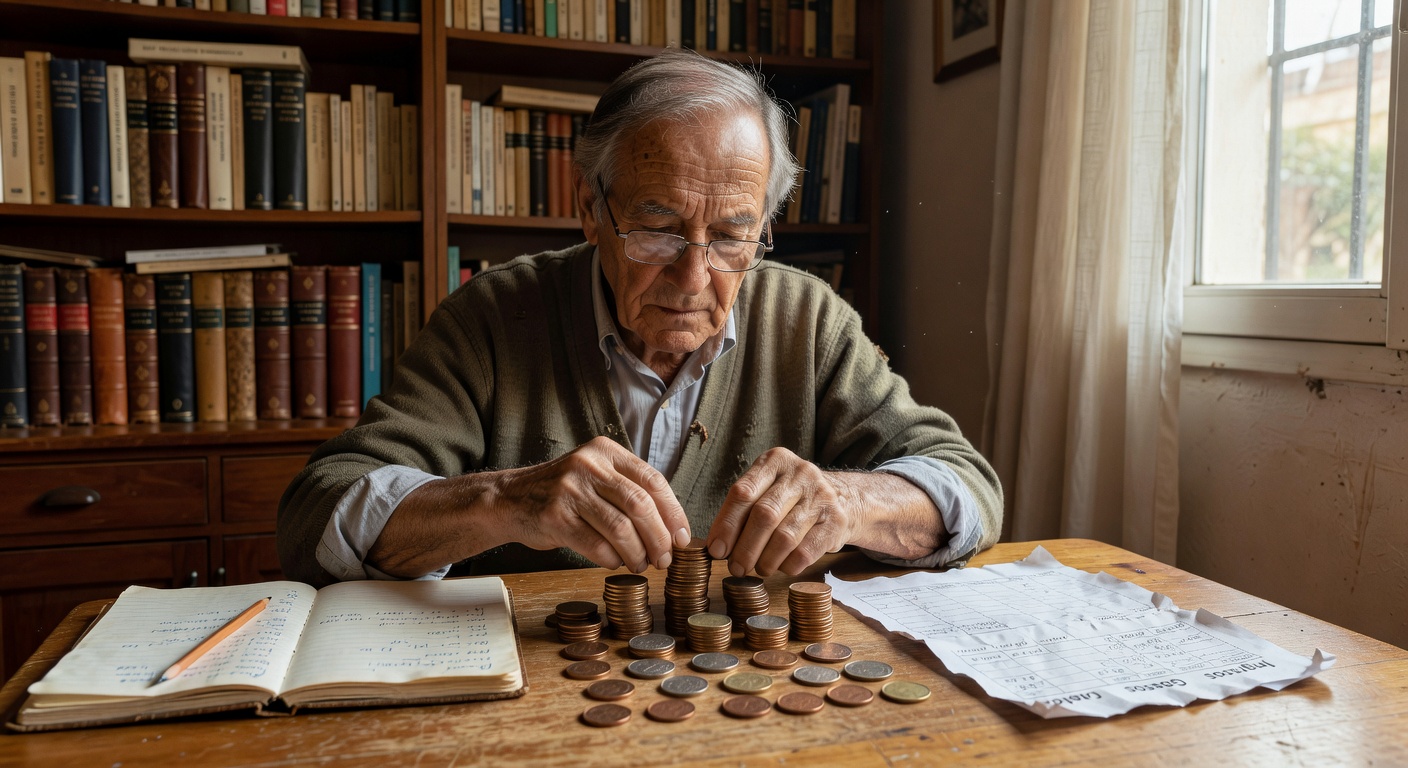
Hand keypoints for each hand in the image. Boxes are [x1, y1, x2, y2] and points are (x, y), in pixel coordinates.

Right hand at [494, 436, 692, 571]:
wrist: (510, 499)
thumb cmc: (564, 494)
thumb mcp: (596, 475)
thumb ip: (629, 489)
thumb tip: (673, 528)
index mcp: (606, 452)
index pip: (653, 481)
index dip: (674, 513)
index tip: (683, 538)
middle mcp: (589, 466)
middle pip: (640, 505)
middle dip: (660, 538)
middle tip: (665, 559)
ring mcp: (570, 490)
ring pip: (621, 529)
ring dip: (638, 554)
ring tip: (641, 564)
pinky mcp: (555, 517)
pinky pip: (596, 545)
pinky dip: (612, 559)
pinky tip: (615, 562)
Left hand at [704, 447, 857, 576]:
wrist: (843, 498)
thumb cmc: (792, 498)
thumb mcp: (767, 489)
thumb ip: (742, 510)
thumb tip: (717, 547)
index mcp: (776, 461)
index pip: (744, 493)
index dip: (726, 524)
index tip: (716, 549)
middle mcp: (801, 473)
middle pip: (764, 515)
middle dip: (745, 548)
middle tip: (735, 567)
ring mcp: (822, 496)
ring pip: (784, 537)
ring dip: (765, 561)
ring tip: (758, 569)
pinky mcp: (837, 521)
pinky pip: (805, 552)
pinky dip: (788, 565)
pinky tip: (781, 567)